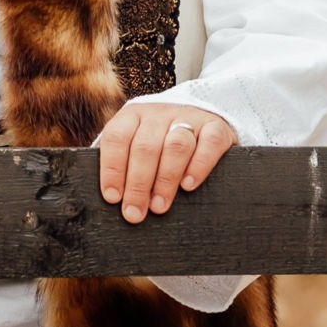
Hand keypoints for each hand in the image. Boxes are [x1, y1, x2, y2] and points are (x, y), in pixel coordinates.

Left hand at [95, 102, 234, 222]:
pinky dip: (198, 166)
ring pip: (176, 145)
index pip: (117, 137)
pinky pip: (209, 143)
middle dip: (137, 184)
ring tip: (159, 206)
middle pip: (145, 147)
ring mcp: (189, 118)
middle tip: (134, 213)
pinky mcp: (216, 127)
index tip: (112, 197)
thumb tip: (111, 199)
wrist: (201, 120)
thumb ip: (123, 164)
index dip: (112, 168)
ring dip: (165, 180)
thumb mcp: (136, 145)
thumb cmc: (159, 144)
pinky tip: (188, 186)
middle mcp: (159, 114)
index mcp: (133, 115)